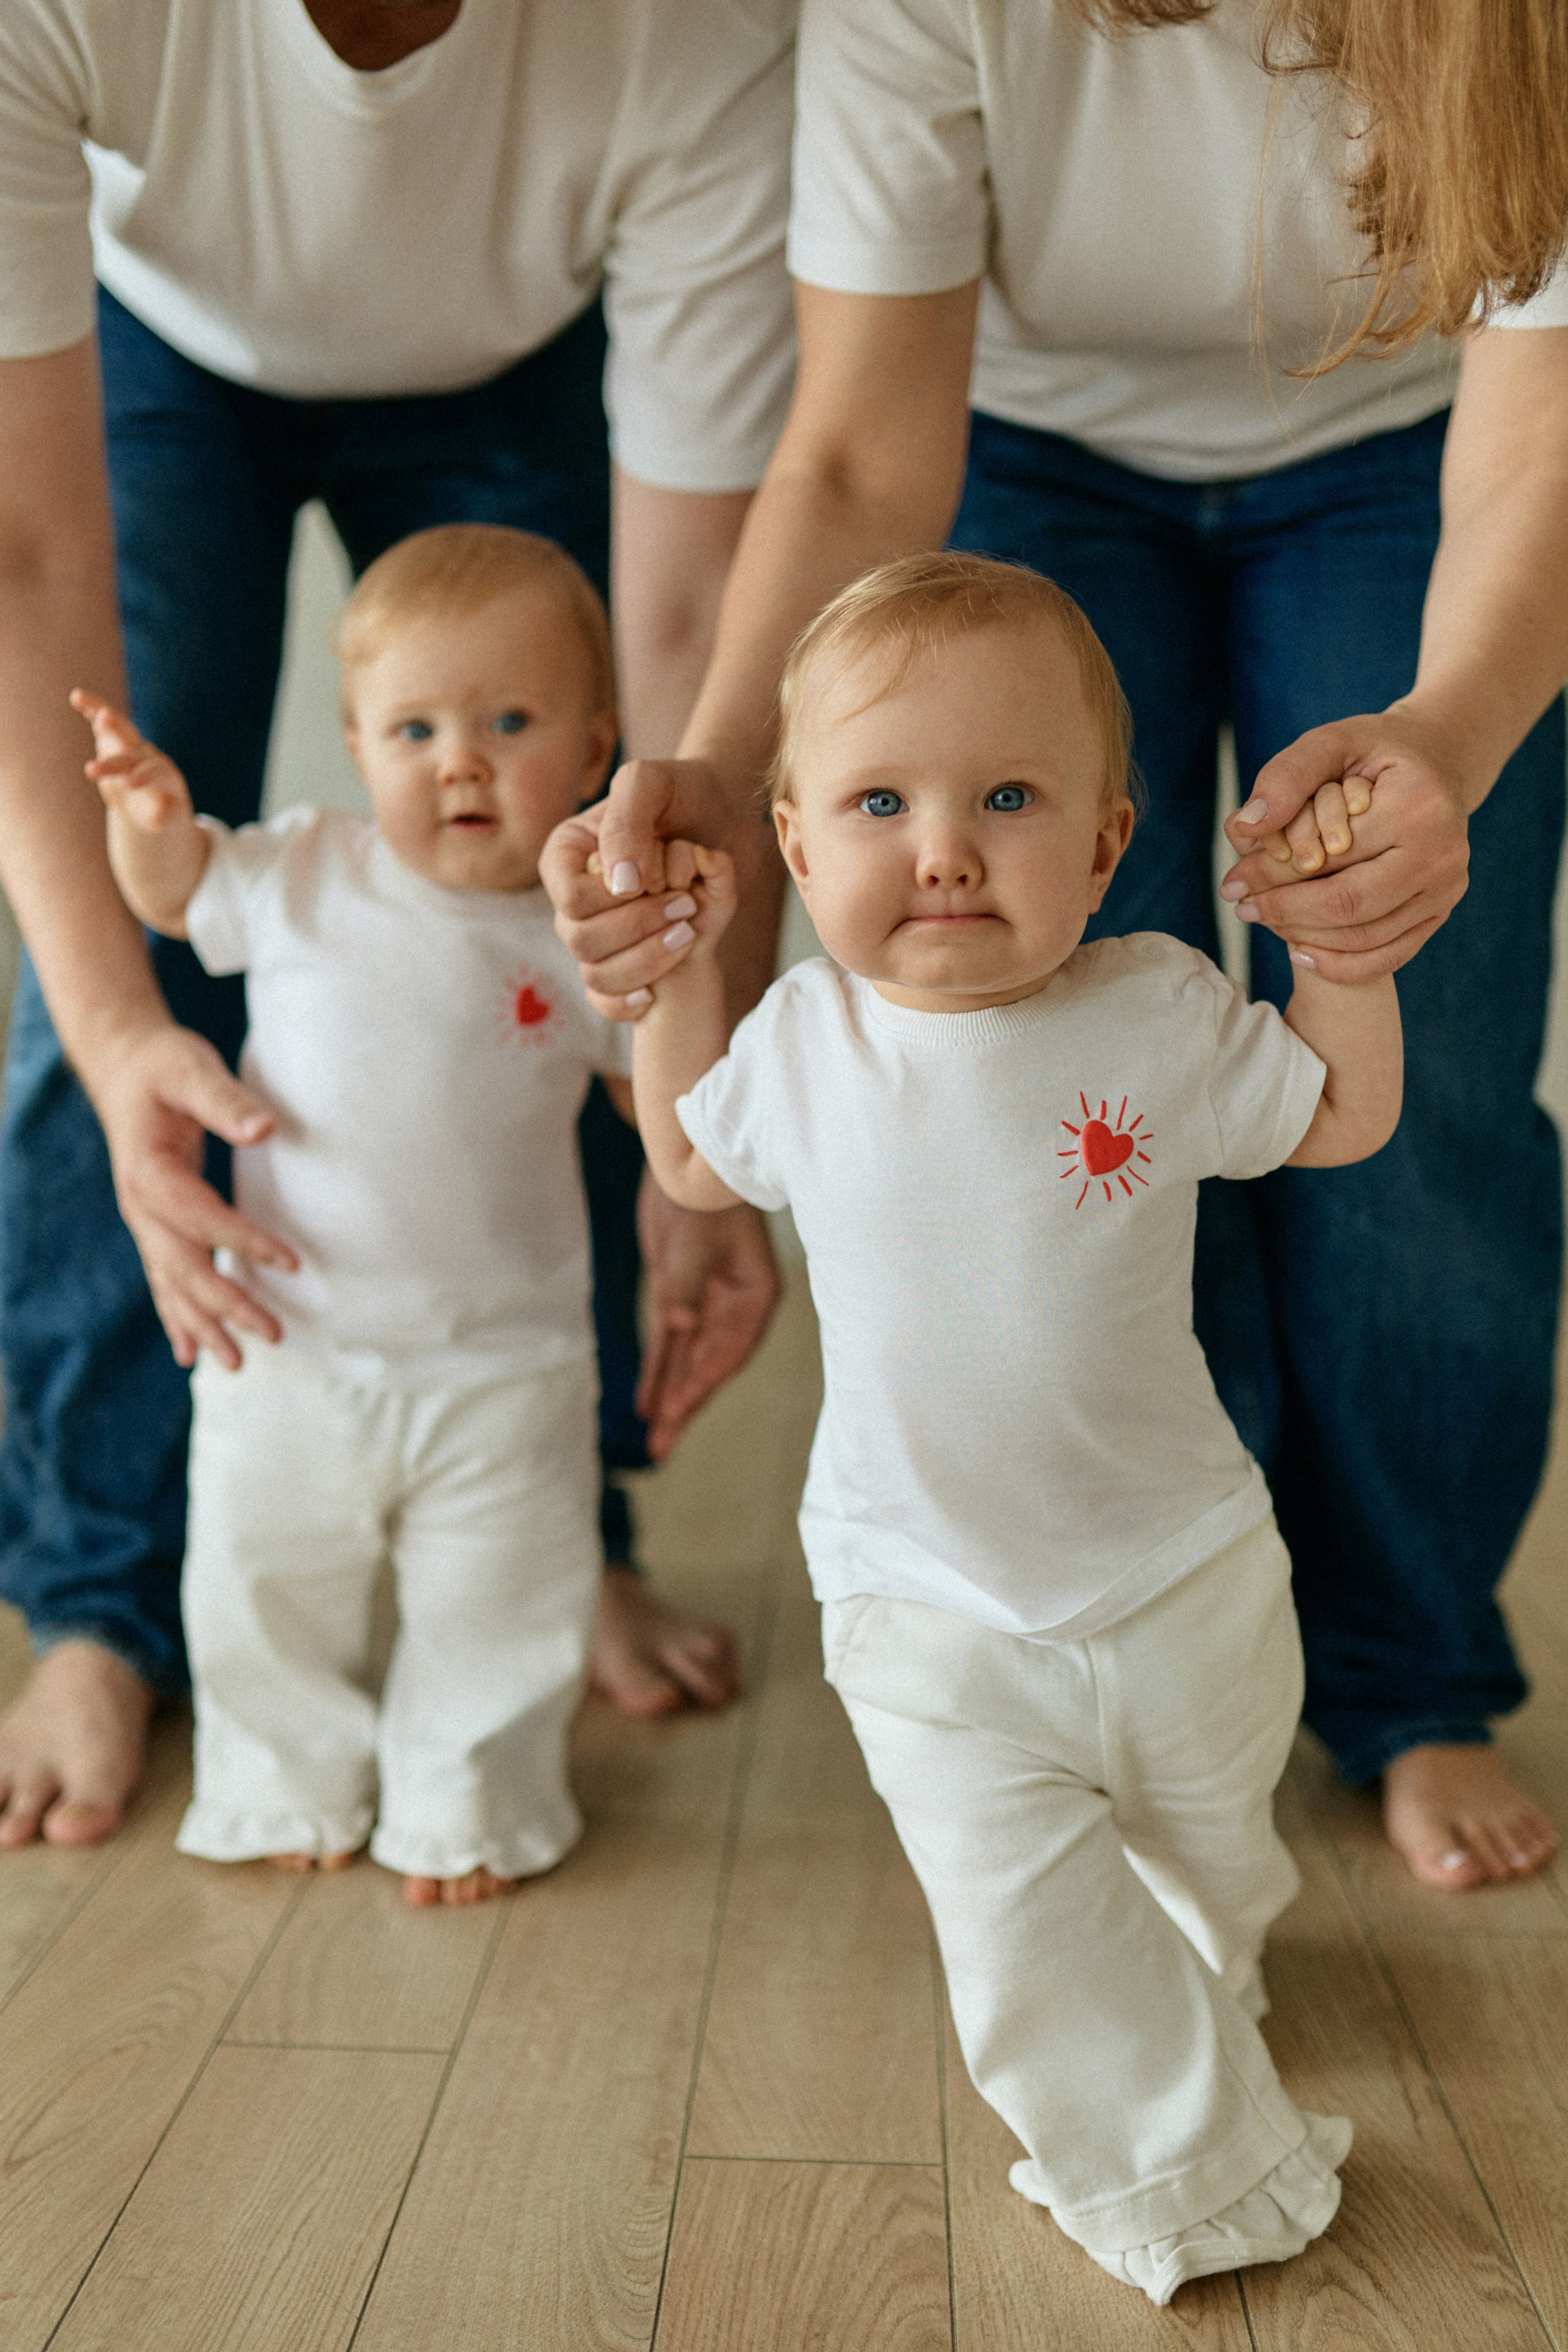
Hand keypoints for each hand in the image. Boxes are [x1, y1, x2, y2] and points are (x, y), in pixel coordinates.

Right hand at [71, 690, 191, 830]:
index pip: (156, 772)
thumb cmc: (161, 811)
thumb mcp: (167, 820)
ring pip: (120, 728)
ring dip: (104, 717)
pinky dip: (92, 710)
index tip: (131, 783)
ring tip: (82, 701)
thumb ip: (164, 816)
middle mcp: (147, 756)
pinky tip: (77, 697)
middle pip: (131, 751)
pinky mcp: (114, 742)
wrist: (155, 799)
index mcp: (164, 775)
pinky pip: (103, 724)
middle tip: (93, 759)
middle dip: (113, 753)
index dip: (145, 775)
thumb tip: (158, 814)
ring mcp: (130, 746)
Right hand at [92, 1021, 298, 1370]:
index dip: (243, 1241)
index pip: (199, 1217)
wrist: (125, 1066)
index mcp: (149, 1172)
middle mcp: (139, 1206)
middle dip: (226, 1304)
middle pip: (182, 1267)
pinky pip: (164, 1280)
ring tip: (238, 1363)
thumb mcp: (193, 1070)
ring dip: (204, 1323)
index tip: (291, 1262)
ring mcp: (143, 1221)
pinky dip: (178, 1317)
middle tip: (274, 1333)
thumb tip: (265, 1127)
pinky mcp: (153, 1225)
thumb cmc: (165, 1066)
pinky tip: (192, 1353)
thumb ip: (225, 1101)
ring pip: (171, 1284)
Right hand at [541, 754, 753, 1011]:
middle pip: (581, 940)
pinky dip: (629, 1002)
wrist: (724, 814)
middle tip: (687, 904)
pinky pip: (605, 1000)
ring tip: (689, 930)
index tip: (658, 880)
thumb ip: (627, 824)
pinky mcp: (624, 958)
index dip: (612, 900)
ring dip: (648, 960)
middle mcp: (575, 897)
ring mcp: (598, 931)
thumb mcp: (650, 783)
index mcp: (567, 856)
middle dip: (640, 927)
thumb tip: (620, 887)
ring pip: (597, 974)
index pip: (569, 898)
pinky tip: (657, 991)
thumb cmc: (684, 791)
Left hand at [635, 1177, 778, 1457]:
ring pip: (687, 1360)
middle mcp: (735, 1306)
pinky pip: (668, 1343)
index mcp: (755, 1295)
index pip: (729, 1351)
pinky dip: (656, 1370)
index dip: (703, 1383)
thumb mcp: (696, 1239)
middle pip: (709, 1365)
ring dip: (670, 1395)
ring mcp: (707, 1303)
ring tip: (655, 1439)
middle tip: (661, 1448)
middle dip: (686, 1405)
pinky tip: (645, 1401)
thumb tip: (677, 1325)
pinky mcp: (678, 1295)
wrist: (685, 1157)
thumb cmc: (703, 1192)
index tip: (678, 1411)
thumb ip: (685, 1284)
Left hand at [1219, 706, 1472, 981]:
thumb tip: (1246, 826)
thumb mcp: (1331, 743)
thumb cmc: (1374, 753)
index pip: (1329, 857)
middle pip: (1347, 905)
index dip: (1272, 874)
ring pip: (1364, 937)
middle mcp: (1442, 853)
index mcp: (1419, 807)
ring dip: (1304, 936)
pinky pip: (1388, 956)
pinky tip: (1299, 951)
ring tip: (1265, 920)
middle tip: (1242, 907)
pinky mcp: (1440, 912)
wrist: (1437, 764)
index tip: (1232, 881)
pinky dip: (1340, 964)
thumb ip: (1287, 776)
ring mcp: (1446, 889)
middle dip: (1285, 911)